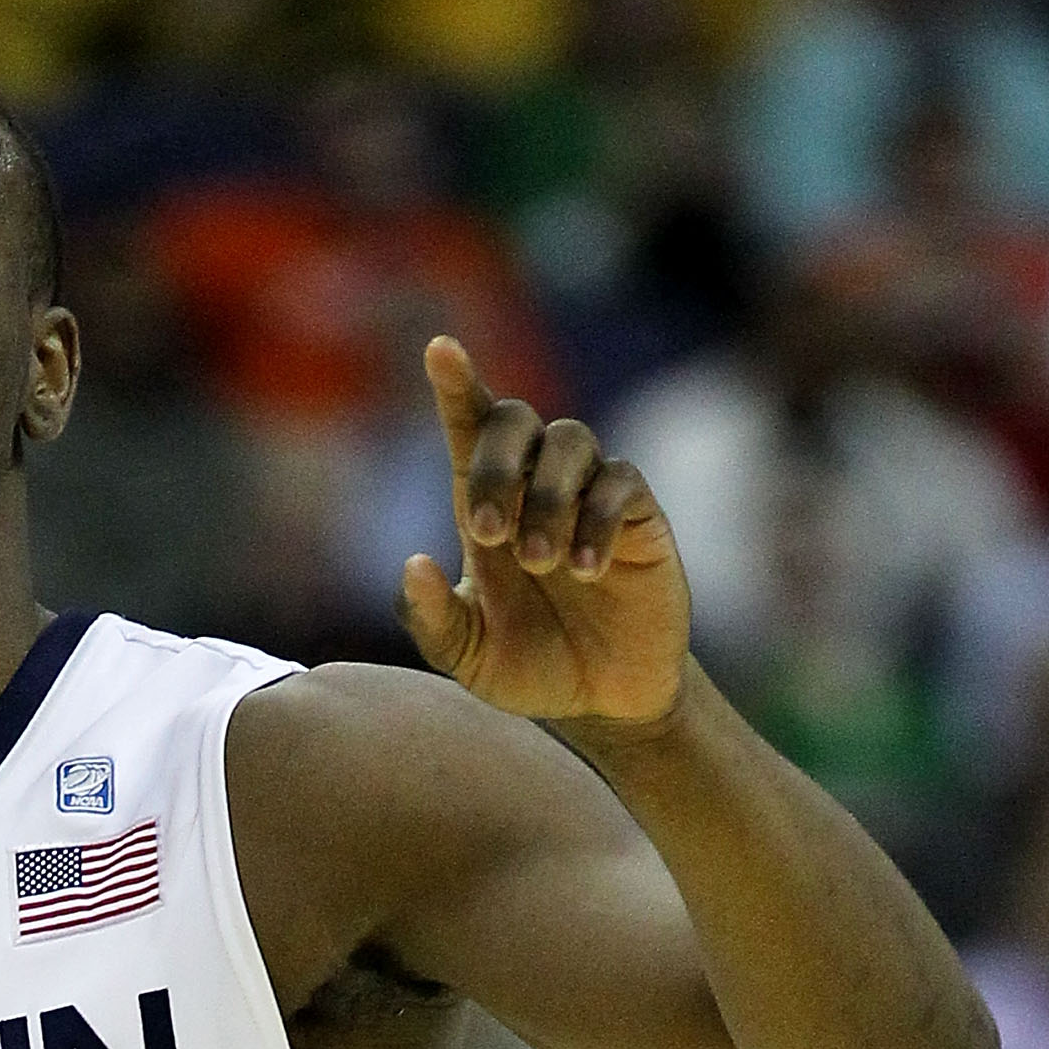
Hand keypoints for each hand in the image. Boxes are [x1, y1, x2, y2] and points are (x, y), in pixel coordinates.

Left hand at [399, 338, 691, 736]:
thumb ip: (433, 618)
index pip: (470, 426)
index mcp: (486, 502)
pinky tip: (586, 571)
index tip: (440, 351)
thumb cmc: (532, 665)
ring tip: (543, 563)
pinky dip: (595, 521)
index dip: (456, 384)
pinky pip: (617, 483)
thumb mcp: (469, 656)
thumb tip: (412, 565)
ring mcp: (588, 489)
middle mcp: (535, 481)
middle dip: (496, 466)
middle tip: (487, 534)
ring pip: (570, 441)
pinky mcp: (636, 511)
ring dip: (547, 498)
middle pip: (515, 420)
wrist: (604, 697)